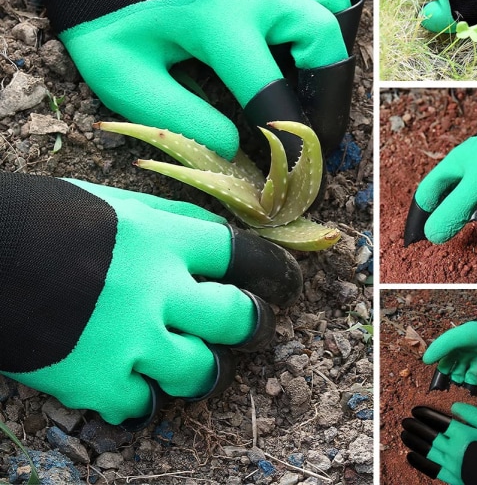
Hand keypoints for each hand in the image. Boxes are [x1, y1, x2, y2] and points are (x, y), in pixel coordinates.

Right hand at [0, 173, 301, 425]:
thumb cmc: (51, 218)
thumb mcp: (119, 204)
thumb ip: (174, 220)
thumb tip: (216, 234)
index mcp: (166, 241)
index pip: (246, 257)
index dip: (276, 271)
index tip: (287, 282)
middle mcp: (158, 292)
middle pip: (239, 319)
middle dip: (257, 325)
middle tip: (255, 326)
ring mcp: (129, 341)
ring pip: (199, 372)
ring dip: (202, 369)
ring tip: (190, 361)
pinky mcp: (95, 382)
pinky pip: (142, 408)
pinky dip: (143, 401)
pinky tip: (133, 385)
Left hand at [5, 0, 361, 160]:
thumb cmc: (106, 16)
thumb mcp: (125, 77)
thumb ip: (180, 120)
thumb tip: (234, 148)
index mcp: (221, 20)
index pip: (274, 94)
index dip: (292, 142)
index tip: (301, 171)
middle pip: (325, 43)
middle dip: (329, 97)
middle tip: (318, 131)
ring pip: (333, 1)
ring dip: (330, 45)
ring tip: (310, 81)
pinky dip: (323, 5)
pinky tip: (299, 32)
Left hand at [401, 403, 476, 484]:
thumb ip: (472, 413)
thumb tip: (453, 407)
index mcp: (461, 433)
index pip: (437, 420)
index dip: (424, 414)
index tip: (416, 410)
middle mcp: (453, 448)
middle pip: (428, 434)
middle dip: (414, 426)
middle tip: (405, 421)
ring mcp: (451, 464)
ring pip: (426, 450)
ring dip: (413, 441)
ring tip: (404, 434)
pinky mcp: (452, 477)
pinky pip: (430, 468)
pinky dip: (419, 461)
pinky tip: (411, 455)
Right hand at [423, 291, 476, 405]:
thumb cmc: (472, 333)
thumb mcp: (452, 339)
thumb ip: (438, 349)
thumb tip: (425, 361)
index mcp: (453, 352)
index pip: (444, 368)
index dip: (440, 378)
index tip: (437, 391)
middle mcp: (464, 359)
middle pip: (457, 376)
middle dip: (455, 385)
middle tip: (454, 397)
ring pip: (470, 381)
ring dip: (469, 390)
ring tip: (468, 399)